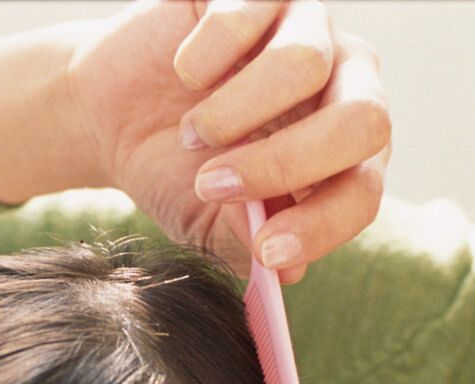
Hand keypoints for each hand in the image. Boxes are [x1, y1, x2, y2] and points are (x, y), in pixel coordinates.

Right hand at [65, 0, 390, 283]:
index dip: (323, 224)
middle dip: (287, 164)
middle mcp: (343, 83)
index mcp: (348, 152)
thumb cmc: (173, 171)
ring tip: (191, 135)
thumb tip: (286, 267)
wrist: (109, 115)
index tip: (267, 251)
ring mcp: (306, 27)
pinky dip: (204, 58)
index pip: (365, 187)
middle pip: (364, 119)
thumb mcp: (209, 225)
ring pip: (305, 63)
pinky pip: (247, 14)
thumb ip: (248, 244)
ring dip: (234, 114)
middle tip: (215, 186)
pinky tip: (183, 73)